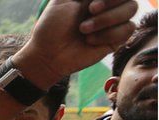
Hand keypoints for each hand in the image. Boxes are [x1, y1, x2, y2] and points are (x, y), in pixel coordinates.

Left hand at [16, 0, 138, 88]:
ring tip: (84, 29)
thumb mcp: (62, 0)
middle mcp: (108, 6)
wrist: (48, 54)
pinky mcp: (116, 39)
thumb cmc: (52, 26)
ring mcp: (113, 22)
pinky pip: (128, 29)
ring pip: (131, 9)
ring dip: (106, 19)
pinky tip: (90, 40)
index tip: (91, 3)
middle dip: (110, 2)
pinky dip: (108, 34)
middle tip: (90, 10)